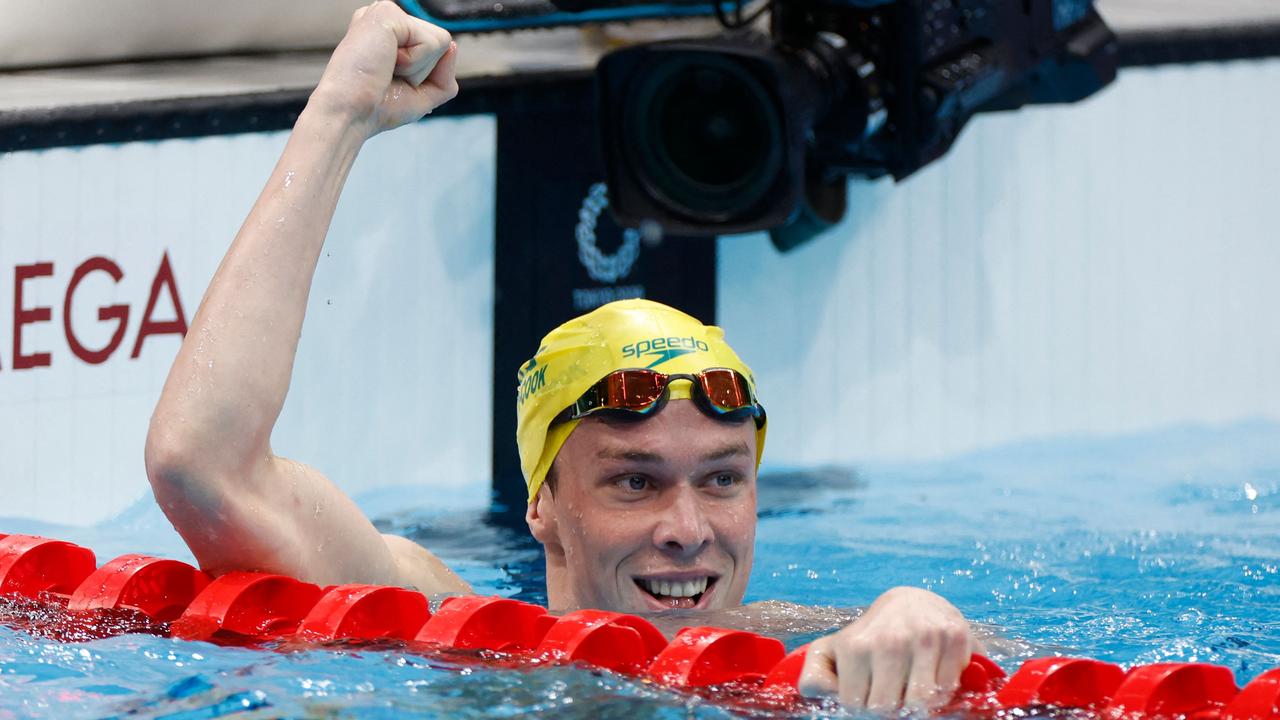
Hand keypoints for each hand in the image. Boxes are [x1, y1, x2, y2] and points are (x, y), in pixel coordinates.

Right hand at [311, 1, 458, 137]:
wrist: (351, 113)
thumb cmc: (376, 107)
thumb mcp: (422, 96)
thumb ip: (444, 75)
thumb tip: (453, 45)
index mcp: (391, 36)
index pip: (436, 50)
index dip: (423, 76)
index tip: (390, 83)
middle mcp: (388, 21)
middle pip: (441, 44)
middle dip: (423, 72)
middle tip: (387, 77)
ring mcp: (386, 14)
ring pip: (440, 42)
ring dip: (418, 68)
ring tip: (385, 69)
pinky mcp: (387, 13)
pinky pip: (431, 42)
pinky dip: (414, 62)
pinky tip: (385, 61)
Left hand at [798, 586, 975, 710]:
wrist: (914, 604)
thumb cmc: (869, 638)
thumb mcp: (833, 652)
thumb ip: (815, 677)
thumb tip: (820, 695)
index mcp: (855, 646)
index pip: (854, 705)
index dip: (862, 706)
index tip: (867, 692)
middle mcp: (889, 639)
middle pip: (887, 707)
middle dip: (889, 706)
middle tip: (892, 690)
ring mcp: (923, 637)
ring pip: (920, 703)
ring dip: (917, 702)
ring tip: (911, 685)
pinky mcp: (954, 636)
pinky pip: (948, 688)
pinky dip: (943, 690)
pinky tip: (933, 674)